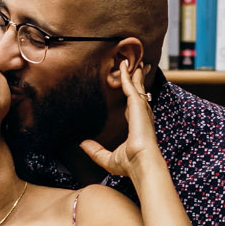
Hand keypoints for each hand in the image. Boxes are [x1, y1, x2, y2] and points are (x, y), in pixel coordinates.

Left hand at [79, 60, 162, 182]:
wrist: (141, 164)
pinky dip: (126, 74)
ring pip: (137, 86)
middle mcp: (142, 116)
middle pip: (139, 92)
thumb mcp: (107, 159)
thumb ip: (95, 151)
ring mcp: (142, 109)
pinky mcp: (139, 105)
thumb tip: (82, 144)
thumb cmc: (130, 165)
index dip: (133, 95)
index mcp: (137, 126)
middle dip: (138, 79)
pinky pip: (131, 85)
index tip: (132, 87)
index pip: (134, 106)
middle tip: (138, 66)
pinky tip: (122, 65)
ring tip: (133, 60)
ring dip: (135, 72)